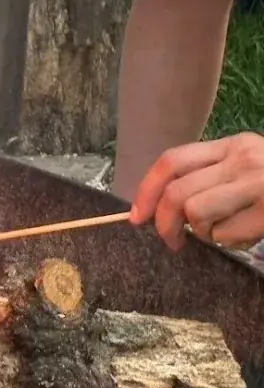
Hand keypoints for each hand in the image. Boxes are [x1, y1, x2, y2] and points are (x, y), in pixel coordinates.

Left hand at [130, 133, 263, 250]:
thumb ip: (207, 176)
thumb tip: (161, 206)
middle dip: (164, 223)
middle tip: (172, 240)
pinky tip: (243, 234)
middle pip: (176, 192)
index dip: (146, 190)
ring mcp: (256, 184)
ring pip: (195, 212)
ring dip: (200, 231)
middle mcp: (241, 160)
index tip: (136, 215)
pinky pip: (224, 234)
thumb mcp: (244, 167)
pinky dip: (226, 241)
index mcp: (230, 146)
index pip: (172, 161)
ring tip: (218, 231)